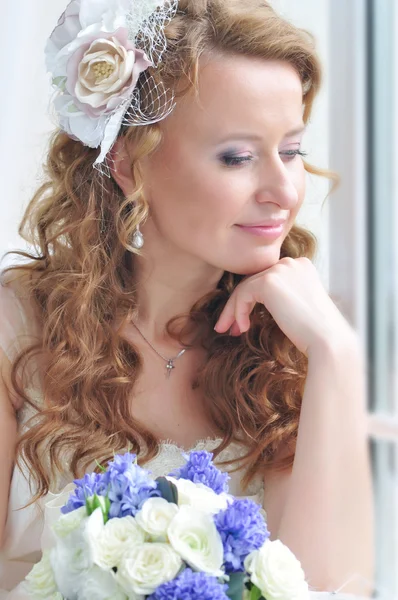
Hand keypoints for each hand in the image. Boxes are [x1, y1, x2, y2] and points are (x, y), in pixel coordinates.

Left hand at [214, 257, 355, 356]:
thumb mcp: (297, 306)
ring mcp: (280, 269)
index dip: (251, 299)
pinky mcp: (269, 281)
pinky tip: (243, 328)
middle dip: (237, 305)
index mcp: (300, 266)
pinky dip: (238, 312)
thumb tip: (251, 302)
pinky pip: (243, 294)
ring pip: (244, 287)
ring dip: (233, 311)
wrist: (327, 340)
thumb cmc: (314, 332)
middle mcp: (290, 263)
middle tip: (228, 327)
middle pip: (253, 281)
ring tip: (227, 330)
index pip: (266, 278)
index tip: (242, 321)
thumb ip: (281, 296)